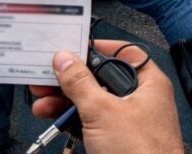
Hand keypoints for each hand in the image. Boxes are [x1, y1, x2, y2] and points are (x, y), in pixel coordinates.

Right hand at [29, 40, 182, 153]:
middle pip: (101, 79)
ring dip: (66, 101)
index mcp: (148, 82)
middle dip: (71, 81)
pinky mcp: (117, 139)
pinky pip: (92, 123)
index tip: (73, 50)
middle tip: (46, 80)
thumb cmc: (142, 152)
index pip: (123, 53)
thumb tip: (66, 60)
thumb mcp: (102, 111)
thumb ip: (81, 83)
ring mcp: (129, 120)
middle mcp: (141, 98)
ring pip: (93, 102)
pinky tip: (55, 119)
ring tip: (43, 103)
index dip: (98, 48)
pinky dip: (74, 120)